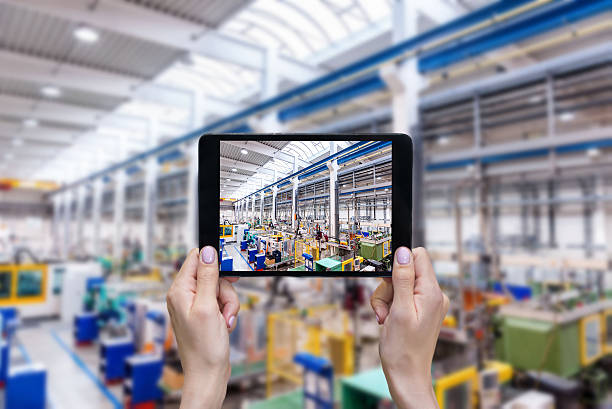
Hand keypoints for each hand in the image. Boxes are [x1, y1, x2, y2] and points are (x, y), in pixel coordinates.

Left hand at [166, 246, 239, 408]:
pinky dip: (227, 312)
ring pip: (220, 289)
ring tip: (224, 320)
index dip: (214, 262)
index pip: (196, 258)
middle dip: (225, 290)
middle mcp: (184, 295)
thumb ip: (207, 277)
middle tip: (224, 306)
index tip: (227, 274)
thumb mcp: (208, 307)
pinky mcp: (204, 313)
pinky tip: (224, 325)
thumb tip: (207, 251)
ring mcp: (194, 304)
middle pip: (213, 274)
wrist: (208, 374)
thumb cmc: (204, 347)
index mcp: (179, 290)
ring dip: (228, 304)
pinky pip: (220, 302)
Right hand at [370, 247, 448, 408]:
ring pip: (400, 284)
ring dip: (386, 298)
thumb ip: (402, 279)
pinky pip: (402, 296)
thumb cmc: (403, 349)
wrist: (407, 375)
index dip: (399, 264)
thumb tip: (403, 252)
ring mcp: (428, 303)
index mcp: (432, 292)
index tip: (388, 282)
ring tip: (385, 317)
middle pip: (405, 271)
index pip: (418, 257)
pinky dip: (391, 305)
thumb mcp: (399, 310)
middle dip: (388, 287)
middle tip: (385, 308)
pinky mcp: (421, 309)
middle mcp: (434, 295)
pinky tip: (388, 319)